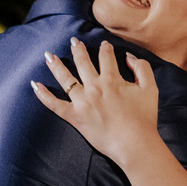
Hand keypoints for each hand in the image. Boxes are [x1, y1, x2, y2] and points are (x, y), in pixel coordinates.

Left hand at [31, 39, 159, 166]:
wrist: (134, 144)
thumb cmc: (144, 118)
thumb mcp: (151, 89)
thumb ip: (142, 68)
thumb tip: (129, 57)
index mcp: (112, 79)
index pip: (106, 57)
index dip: (105, 48)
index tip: (104, 45)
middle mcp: (94, 87)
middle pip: (82, 62)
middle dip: (78, 49)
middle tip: (73, 41)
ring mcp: (82, 102)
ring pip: (65, 78)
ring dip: (56, 65)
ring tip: (48, 55)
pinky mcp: (74, 116)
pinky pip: (54, 104)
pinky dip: (43, 95)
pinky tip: (35, 84)